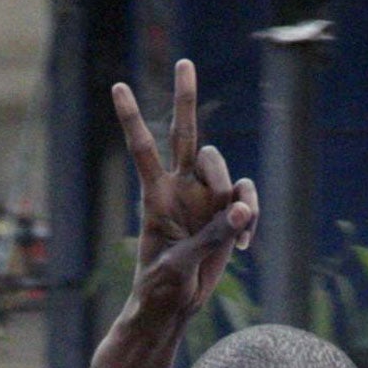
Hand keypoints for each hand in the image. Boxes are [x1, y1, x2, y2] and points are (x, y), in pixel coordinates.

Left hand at [112, 60, 257, 317]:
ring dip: (235, 193)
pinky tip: (243, 244)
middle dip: (185, 98)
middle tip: (185, 62)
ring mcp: (203, 197)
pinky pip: (244, 197)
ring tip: (238, 230)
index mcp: (156, 197)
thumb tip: (240, 211)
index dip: (132, 118)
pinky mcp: (224, 212)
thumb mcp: (180, 265)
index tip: (118, 87)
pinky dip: (249, 217)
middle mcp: (180, 188)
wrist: (174, 304)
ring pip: (224, 168)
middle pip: (185, 133)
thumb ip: (210, 237)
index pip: (143, 149)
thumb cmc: (162, 286)